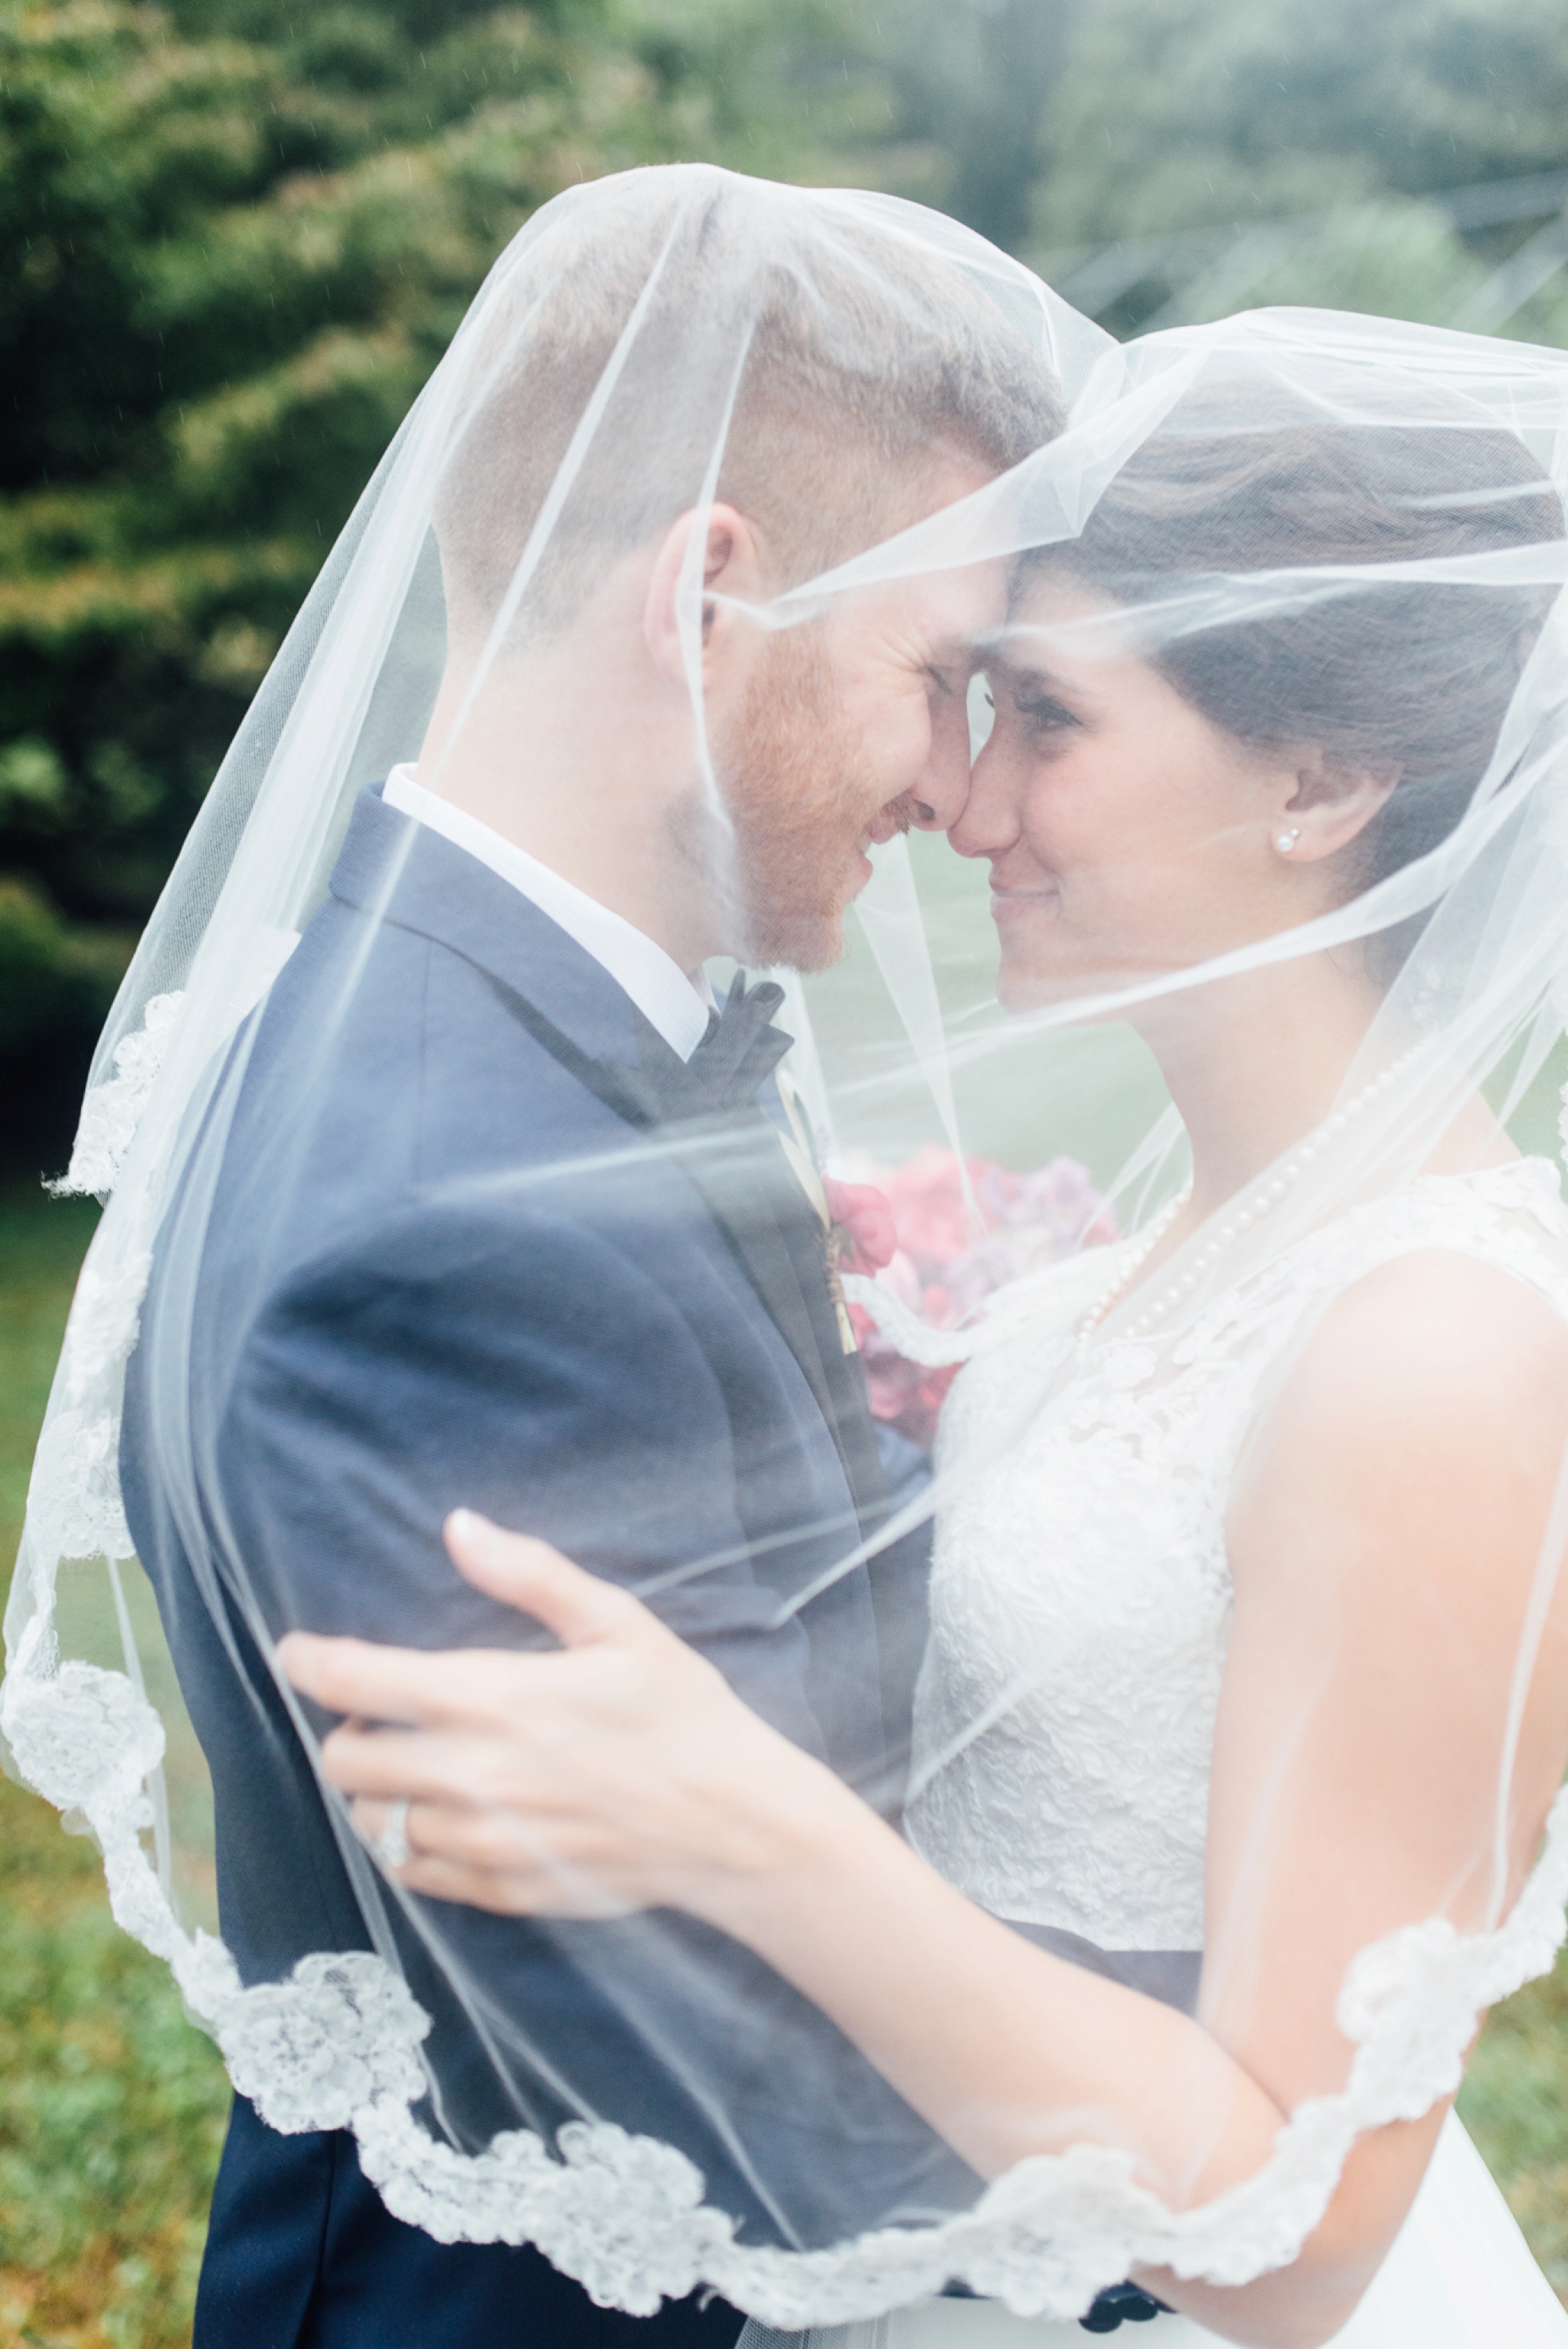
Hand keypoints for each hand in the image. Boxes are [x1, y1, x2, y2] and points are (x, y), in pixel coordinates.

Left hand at [277, 1511, 841, 1920]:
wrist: (734, 1825)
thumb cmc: (680, 1713)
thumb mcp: (617, 1623)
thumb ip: (529, 1574)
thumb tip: (459, 1525)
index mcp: (493, 1698)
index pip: (357, 1681)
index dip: (310, 1662)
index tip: (296, 1652)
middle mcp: (474, 1776)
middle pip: (348, 1761)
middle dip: (349, 1731)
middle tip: (382, 1713)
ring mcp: (484, 1844)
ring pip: (372, 1824)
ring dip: (374, 1793)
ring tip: (411, 1767)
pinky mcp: (501, 1891)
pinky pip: (414, 1875)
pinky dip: (406, 1845)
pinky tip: (439, 1817)